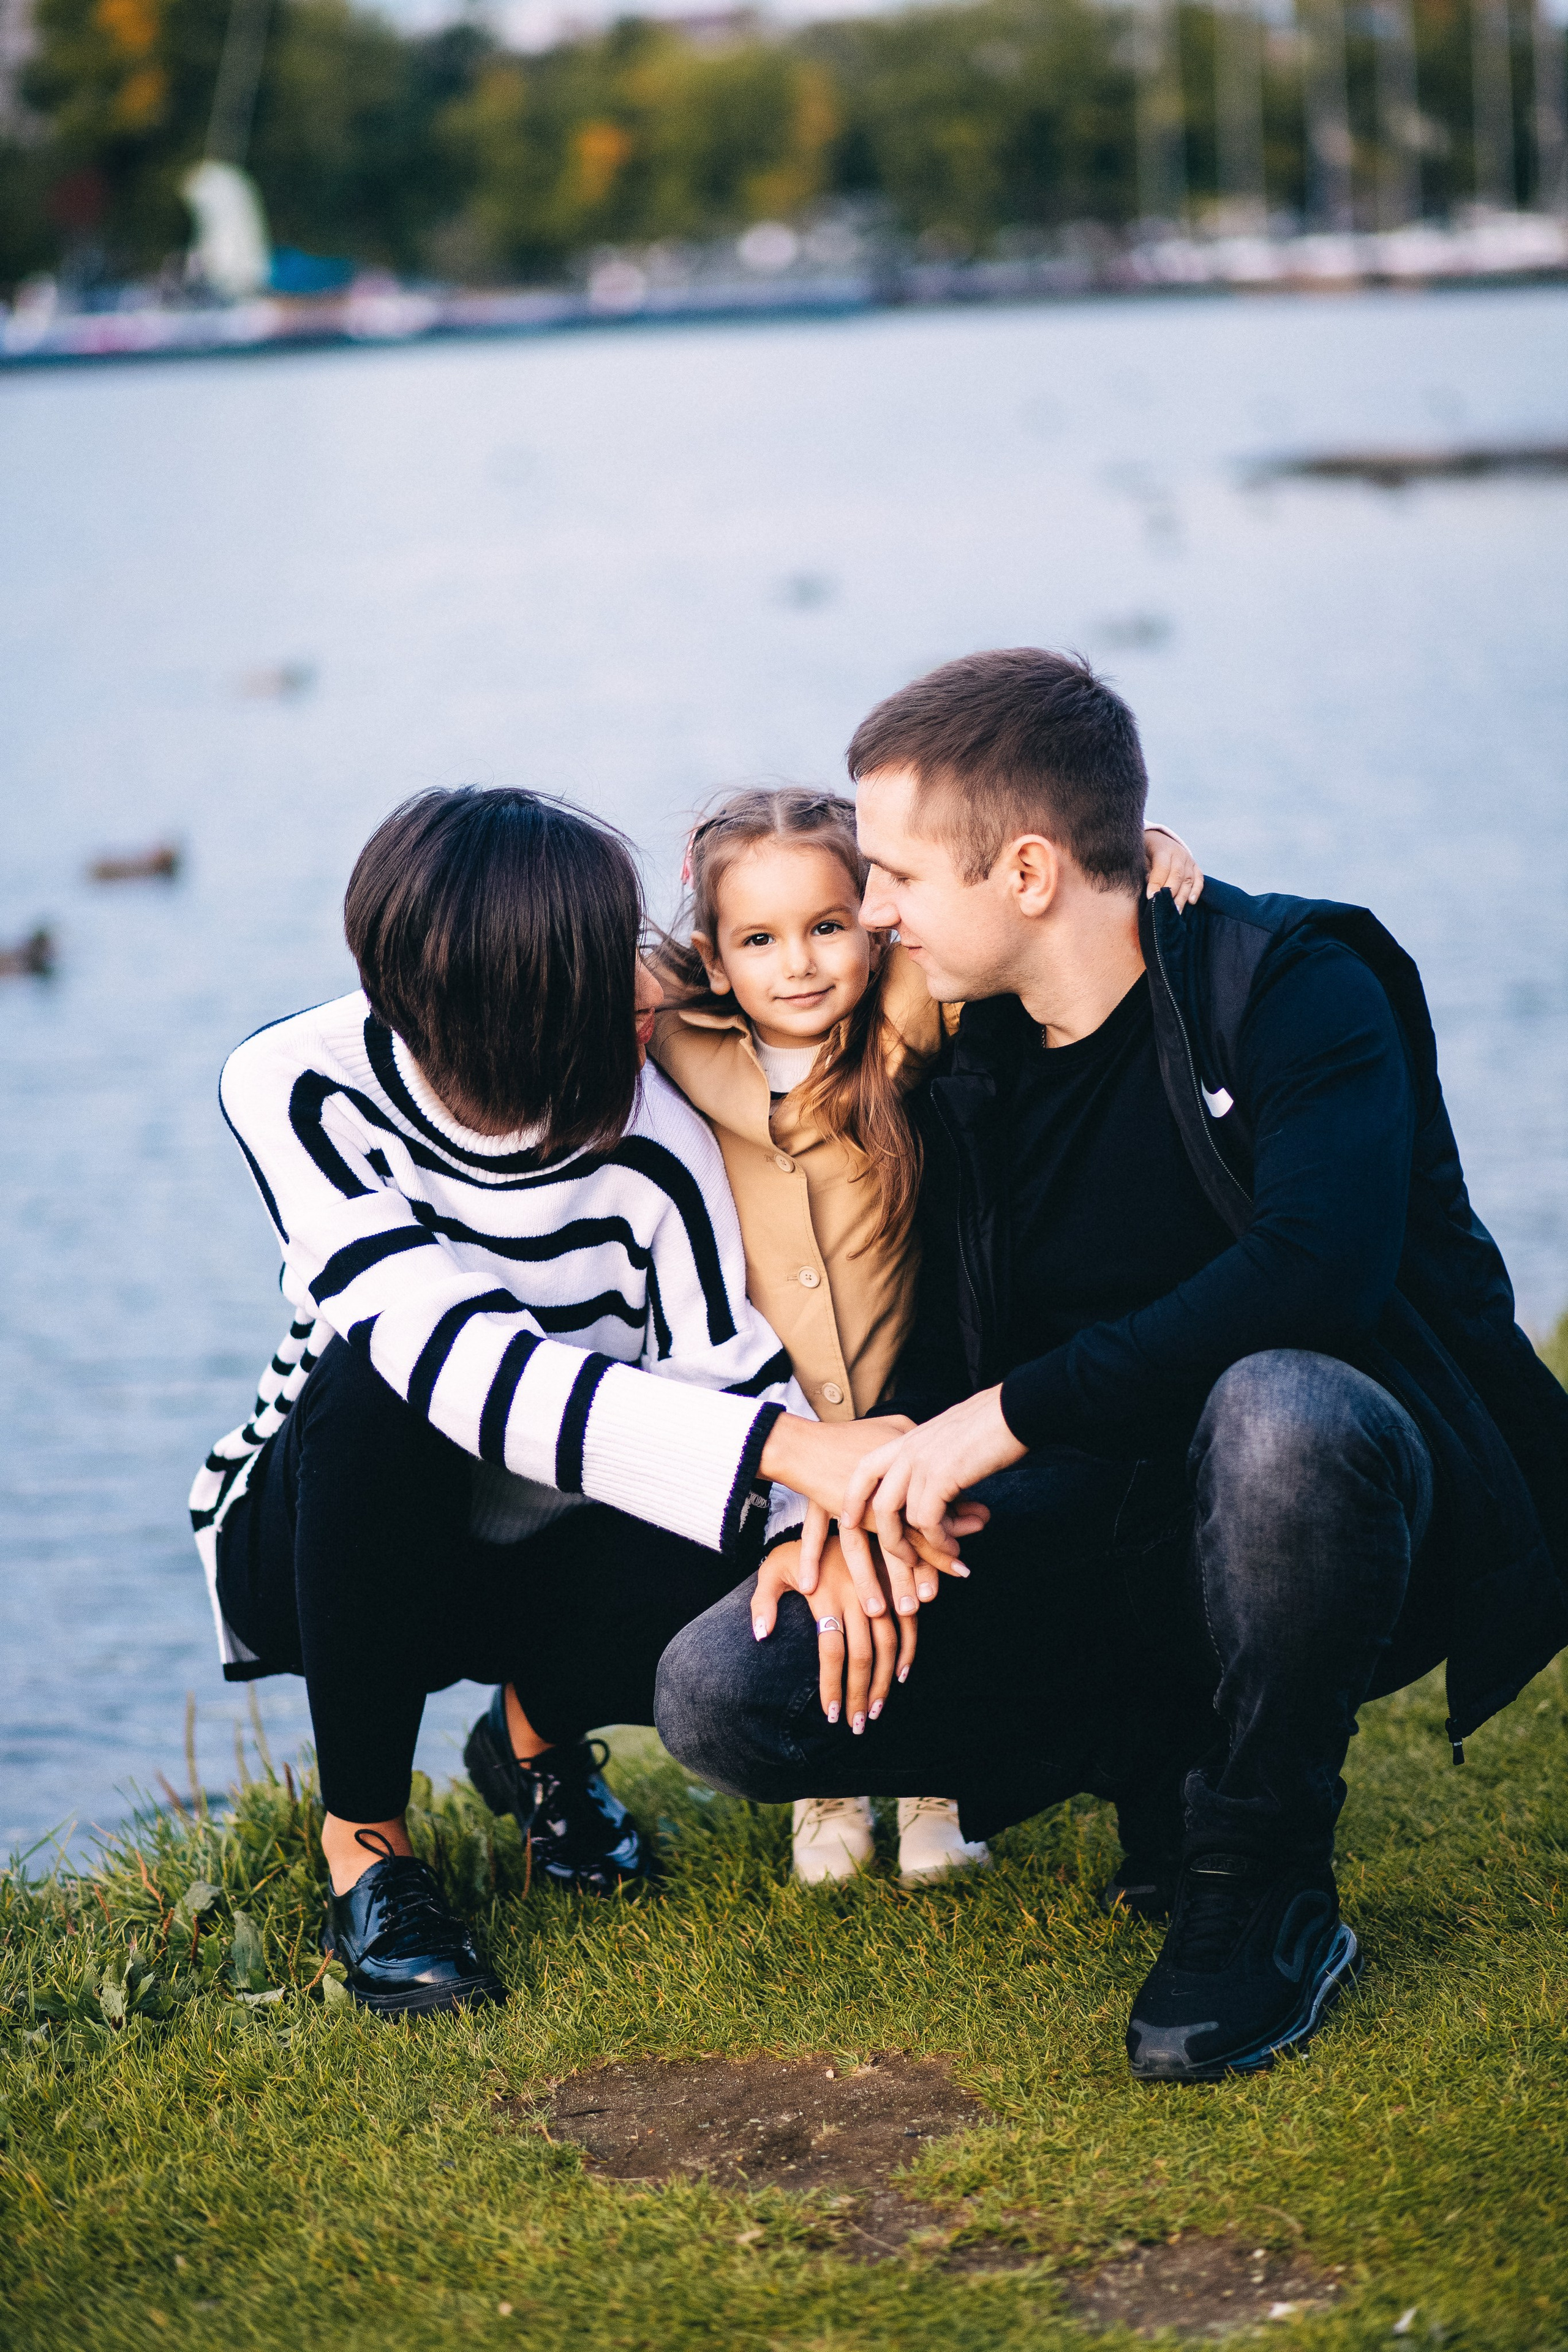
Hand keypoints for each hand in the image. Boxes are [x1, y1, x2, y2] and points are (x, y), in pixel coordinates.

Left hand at [751, 1534, 914, 1732]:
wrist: (833, 1510)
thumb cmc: (797, 1549)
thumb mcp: (772, 1568)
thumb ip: (762, 1602)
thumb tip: (761, 1636)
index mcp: (825, 1594)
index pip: (831, 1650)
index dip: (832, 1685)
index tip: (830, 1715)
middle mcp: (855, 1594)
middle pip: (861, 1654)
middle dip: (860, 1693)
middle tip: (857, 1725)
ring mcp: (879, 1589)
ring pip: (888, 1644)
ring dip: (884, 1681)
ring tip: (876, 1711)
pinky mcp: (896, 1584)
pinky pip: (908, 1623)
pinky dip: (908, 1651)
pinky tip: (901, 1676)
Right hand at [760, 1413, 986, 1613]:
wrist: (807, 1435)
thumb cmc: (858, 1438)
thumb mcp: (905, 1448)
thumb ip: (941, 1485)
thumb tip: (981, 1515)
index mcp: (898, 1469)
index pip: (925, 1513)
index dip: (941, 1545)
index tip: (960, 1571)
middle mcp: (872, 1485)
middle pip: (892, 1535)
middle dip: (907, 1574)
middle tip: (921, 1604)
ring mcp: (844, 1493)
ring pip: (856, 1543)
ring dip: (867, 1578)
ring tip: (879, 1610)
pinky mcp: (818, 1499)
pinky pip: (814, 1532)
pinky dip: (810, 1557)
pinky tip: (810, 1587)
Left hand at [840, 1386, 1024, 1572]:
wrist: (1016, 1409)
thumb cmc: (991, 1423)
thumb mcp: (949, 1437)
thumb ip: (934, 1457)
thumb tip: (936, 1482)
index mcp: (907, 1438)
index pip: (865, 1468)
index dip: (854, 1497)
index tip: (848, 1521)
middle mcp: (908, 1449)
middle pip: (878, 1501)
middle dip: (887, 1537)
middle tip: (904, 1559)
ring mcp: (922, 1462)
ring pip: (901, 1517)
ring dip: (919, 1545)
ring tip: (939, 1557)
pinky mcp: (941, 1476)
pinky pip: (927, 1521)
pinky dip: (939, 1540)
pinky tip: (953, 1547)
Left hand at [1144, 825, 1203, 910]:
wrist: (1157, 838)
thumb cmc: (1145, 851)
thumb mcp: (1140, 855)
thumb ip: (1144, 869)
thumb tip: (1149, 886)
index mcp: (1163, 849)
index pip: (1161, 868)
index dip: (1157, 883)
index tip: (1151, 897)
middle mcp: (1179, 854)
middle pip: (1177, 876)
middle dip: (1171, 893)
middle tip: (1165, 909)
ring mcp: (1189, 860)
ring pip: (1188, 880)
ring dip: (1182, 897)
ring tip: (1176, 911)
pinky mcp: (1195, 866)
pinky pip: (1199, 879)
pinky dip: (1196, 891)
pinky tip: (1191, 902)